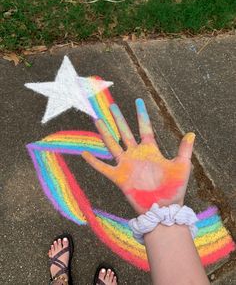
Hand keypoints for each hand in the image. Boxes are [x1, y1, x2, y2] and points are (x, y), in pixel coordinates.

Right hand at [82, 98, 194, 213]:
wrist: (164, 208)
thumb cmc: (174, 188)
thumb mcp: (182, 167)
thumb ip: (184, 150)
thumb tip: (191, 132)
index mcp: (150, 150)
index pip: (144, 127)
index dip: (141, 114)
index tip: (138, 101)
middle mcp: (136, 154)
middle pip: (124, 132)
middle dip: (119, 119)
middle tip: (112, 106)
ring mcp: (126, 165)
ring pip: (112, 145)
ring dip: (105, 133)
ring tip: (97, 120)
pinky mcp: (119, 177)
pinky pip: (103, 168)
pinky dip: (94, 162)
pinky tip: (84, 153)